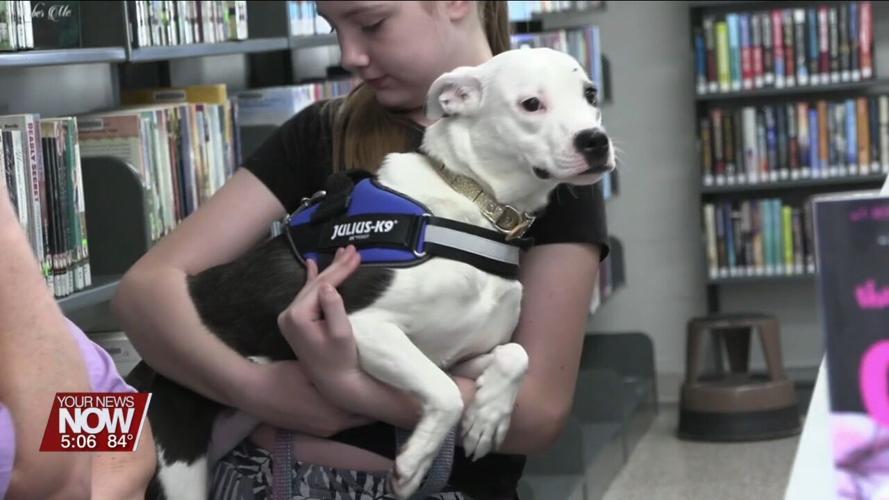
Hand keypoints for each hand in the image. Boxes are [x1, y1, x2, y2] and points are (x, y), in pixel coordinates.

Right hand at [243, 358, 371, 436]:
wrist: (254, 393)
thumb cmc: (284, 378)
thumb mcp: (313, 370)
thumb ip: (337, 373)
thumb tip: (358, 370)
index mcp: (337, 414)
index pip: (369, 409)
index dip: (377, 395)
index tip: (384, 383)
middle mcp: (334, 427)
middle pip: (362, 417)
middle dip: (369, 404)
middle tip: (377, 385)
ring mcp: (322, 431)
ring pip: (350, 420)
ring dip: (356, 408)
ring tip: (362, 389)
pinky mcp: (312, 430)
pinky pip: (337, 422)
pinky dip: (343, 412)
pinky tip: (341, 398)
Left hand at [277, 246, 370, 407]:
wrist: (333, 382)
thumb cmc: (341, 359)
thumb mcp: (341, 334)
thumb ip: (334, 308)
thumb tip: (329, 285)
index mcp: (297, 316)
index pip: (321, 285)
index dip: (340, 269)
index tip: (357, 255)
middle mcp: (288, 314)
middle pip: (316, 283)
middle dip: (336, 266)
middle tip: (353, 249)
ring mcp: (290, 318)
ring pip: (312, 287)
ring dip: (328, 270)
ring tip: (342, 253)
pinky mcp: (296, 321)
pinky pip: (306, 295)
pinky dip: (312, 279)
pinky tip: (312, 264)